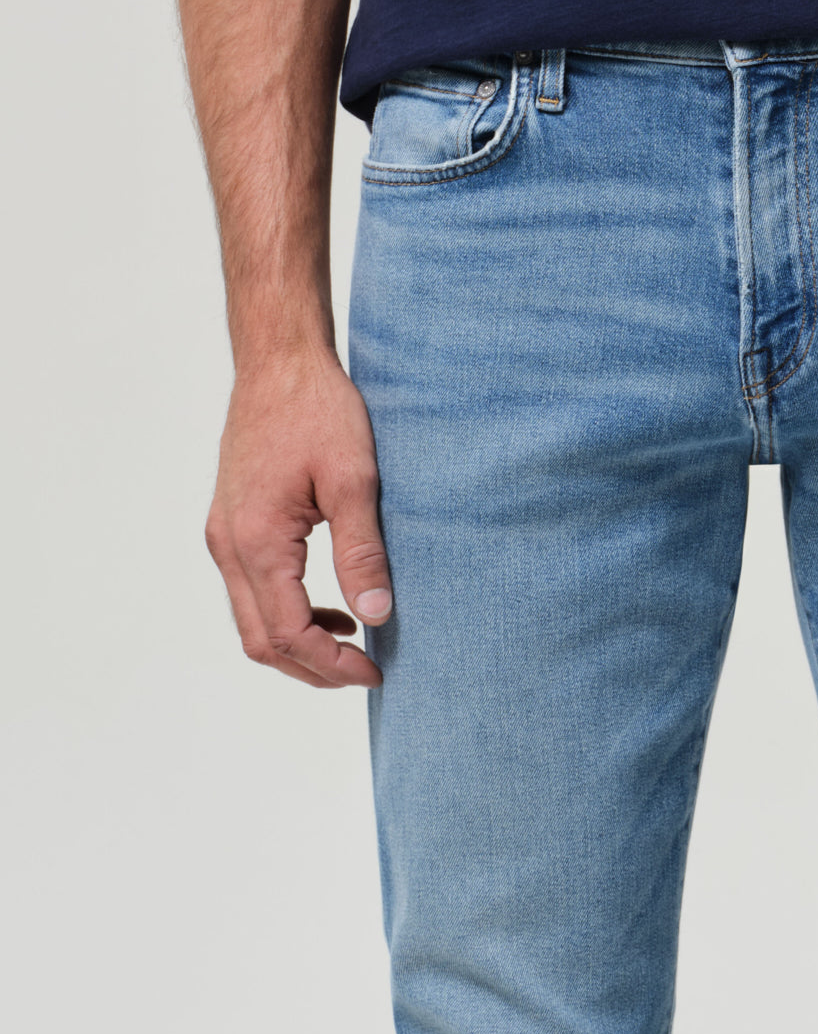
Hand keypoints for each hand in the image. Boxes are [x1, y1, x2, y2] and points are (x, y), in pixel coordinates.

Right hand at [205, 350, 387, 687]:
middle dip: (313, 668)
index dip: (332, 665)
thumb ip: (362, 552)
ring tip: (354, 641)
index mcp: (256, 540)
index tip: (376, 672)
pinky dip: (288, 612)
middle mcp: (229, 544)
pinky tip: (332, 606)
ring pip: (252, 619)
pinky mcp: (232, 523)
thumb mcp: (354, 479)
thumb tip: (376, 614)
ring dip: (299, 643)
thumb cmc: (317, 409)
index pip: (288, 633)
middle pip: (261, 639)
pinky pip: (252, 589)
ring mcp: (224, 534)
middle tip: (366, 671)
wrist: (279, 361)